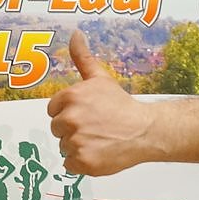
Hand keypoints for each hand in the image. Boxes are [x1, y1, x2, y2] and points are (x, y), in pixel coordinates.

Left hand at [48, 31, 153, 175]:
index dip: (69, 112)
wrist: (145, 131)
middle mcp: (70, 119)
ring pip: (64, 147)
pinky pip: (69, 164)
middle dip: (72, 129)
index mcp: (70, 97)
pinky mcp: (83, 162)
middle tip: (95, 127)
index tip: (86, 114)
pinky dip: (82, 162)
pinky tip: (98, 152)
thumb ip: (82, 57)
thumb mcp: (100, 78)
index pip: (53, 110)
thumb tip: (74, 34)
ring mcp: (76, 142)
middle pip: (57, 129)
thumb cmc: (121, 105)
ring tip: (99, 139)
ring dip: (78, 146)